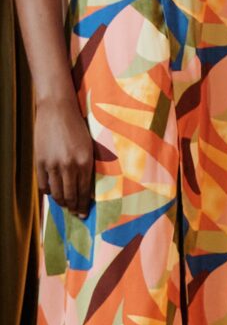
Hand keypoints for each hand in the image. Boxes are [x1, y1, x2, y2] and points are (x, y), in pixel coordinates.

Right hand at [35, 92, 95, 216]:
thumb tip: (86, 188)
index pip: (84, 191)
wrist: (57, 110)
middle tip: (75, 214)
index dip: (84, 204)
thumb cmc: (76, 127)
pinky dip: (48, 192)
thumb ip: (87, 166)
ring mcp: (53, 164)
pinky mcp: (40, 161)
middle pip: (71, 195)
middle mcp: (69, 165)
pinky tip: (52, 193)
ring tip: (65, 205)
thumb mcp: (88, 146)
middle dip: (74, 207)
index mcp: (85, 161)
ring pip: (56, 192)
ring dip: (61, 202)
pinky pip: (43, 184)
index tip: (84, 213)